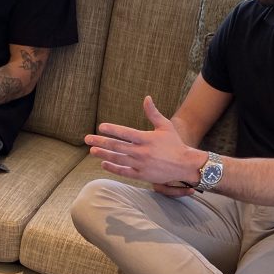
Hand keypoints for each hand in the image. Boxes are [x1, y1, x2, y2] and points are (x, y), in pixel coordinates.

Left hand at [85, 96, 204, 186]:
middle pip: (117, 146)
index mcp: (147, 138)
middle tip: (87, 139)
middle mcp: (142, 151)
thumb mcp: (165, 126)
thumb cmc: (175, 144)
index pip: (125, 132)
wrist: (185, 165)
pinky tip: (104, 163)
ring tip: (92, 150)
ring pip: (118, 158)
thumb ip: (153, 113)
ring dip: (103, 154)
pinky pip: (124, 171)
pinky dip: (113, 167)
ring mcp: (141, 164)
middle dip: (101, 142)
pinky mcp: (142, 175)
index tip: (101, 127)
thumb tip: (146, 98)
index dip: (112, 129)